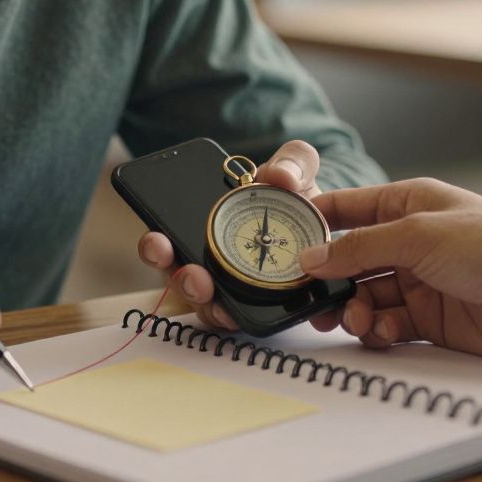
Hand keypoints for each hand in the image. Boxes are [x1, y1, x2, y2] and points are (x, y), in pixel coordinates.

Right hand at [137, 140, 322, 329]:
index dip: (155, 244)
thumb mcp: (295, 172)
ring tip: (213, 295)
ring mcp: (227, 288)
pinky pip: (233, 320)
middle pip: (180, 278)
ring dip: (204, 301)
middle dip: (178, 277)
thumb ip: (292, 161)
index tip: (157, 240)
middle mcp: (207, 260)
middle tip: (191, 274)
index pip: (166, 238)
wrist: (326, 232)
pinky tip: (237, 314)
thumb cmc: (297, 201)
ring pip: (203, 303)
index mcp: (206, 225)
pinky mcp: (249, 310)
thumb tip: (279, 175)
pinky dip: (232, 319)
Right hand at [299, 178, 481, 359]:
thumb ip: (358, 248)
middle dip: (327, 281)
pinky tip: (383, 332)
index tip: (279, 245)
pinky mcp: (430, 319)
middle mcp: (409, 242)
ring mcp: (418, 281)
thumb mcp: (417, 236)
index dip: (311, 225)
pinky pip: (386, 325)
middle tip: (311, 301)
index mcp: (406, 204)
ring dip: (352, 310)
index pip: (344, 210)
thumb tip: (308, 257)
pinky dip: (377, 331)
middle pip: (348, 261)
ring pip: (363, 297)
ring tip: (356, 320)